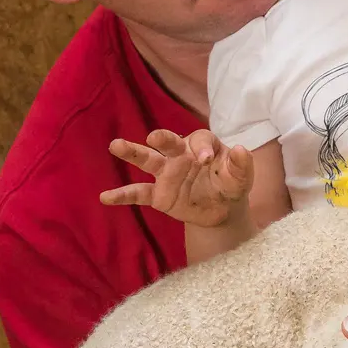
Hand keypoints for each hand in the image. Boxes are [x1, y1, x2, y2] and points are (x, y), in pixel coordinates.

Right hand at [100, 129, 252, 227]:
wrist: (222, 209)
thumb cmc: (231, 184)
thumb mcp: (242, 177)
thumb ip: (242, 164)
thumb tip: (241, 149)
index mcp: (203, 145)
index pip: (200, 139)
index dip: (202, 147)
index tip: (206, 159)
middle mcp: (181, 154)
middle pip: (169, 141)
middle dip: (163, 138)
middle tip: (154, 137)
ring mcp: (167, 174)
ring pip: (147, 159)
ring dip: (132, 152)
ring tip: (115, 145)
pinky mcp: (158, 194)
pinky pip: (138, 193)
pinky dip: (122, 195)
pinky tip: (106, 197)